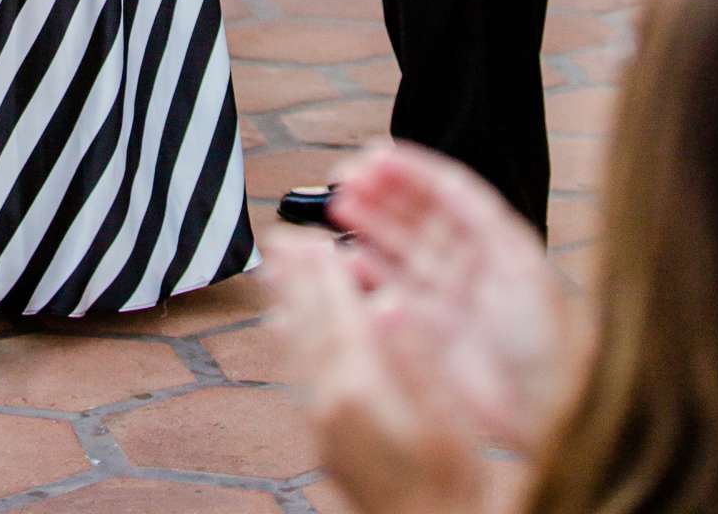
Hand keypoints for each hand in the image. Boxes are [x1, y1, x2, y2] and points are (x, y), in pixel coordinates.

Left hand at [268, 235, 489, 513]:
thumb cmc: (449, 483)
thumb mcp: (448, 418)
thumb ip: (415, 357)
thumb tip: (390, 301)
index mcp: (362, 390)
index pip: (337, 315)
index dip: (324, 272)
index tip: (310, 234)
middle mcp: (330, 404)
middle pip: (306, 327)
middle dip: (293, 280)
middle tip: (275, 238)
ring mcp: (322, 425)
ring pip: (295, 352)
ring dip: (282, 306)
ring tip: (268, 269)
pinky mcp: (323, 440)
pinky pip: (297, 378)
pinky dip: (287, 345)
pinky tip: (281, 330)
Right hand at [331, 142, 571, 455]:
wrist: (542, 404)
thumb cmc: (543, 334)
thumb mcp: (519, 262)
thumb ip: (480, 218)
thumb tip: (444, 179)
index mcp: (493, 237)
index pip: (447, 192)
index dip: (412, 172)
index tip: (377, 155)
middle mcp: (467, 261)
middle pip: (418, 216)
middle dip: (383, 193)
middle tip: (347, 177)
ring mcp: (446, 295)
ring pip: (400, 248)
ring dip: (371, 224)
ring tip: (341, 205)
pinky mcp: (428, 328)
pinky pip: (393, 289)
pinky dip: (370, 271)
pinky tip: (350, 256)